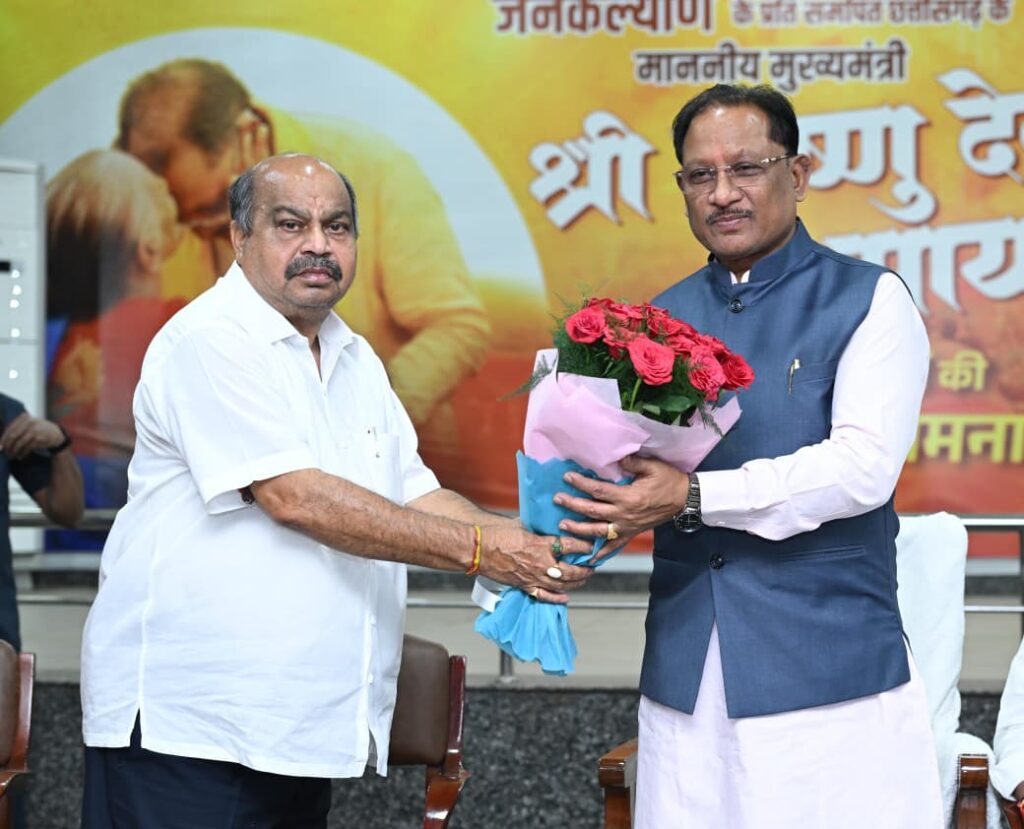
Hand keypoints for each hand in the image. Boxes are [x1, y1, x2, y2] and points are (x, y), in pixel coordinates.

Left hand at [0, 413, 65, 459]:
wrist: (56, 433)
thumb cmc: (38, 429)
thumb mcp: (28, 424)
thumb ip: (17, 428)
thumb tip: (2, 441)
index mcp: (24, 417)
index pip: (10, 428)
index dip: (3, 438)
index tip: (0, 446)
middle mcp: (29, 422)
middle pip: (13, 435)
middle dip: (7, 445)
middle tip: (4, 452)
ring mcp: (35, 430)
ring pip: (19, 442)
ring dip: (14, 451)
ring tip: (11, 456)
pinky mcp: (39, 438)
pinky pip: (27, 447)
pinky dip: (23, 453)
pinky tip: (20, 456)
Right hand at [478, 525, 592, 604]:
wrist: (477, 549)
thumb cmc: (496, 534)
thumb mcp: (521, 524)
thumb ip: (536, 526)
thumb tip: (545, 521)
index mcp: (541, 544)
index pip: (571, 546)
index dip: (585, 546)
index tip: (592, 545)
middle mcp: (541, 563)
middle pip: (572, 570)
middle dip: (585, 568)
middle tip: (592, 565)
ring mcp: (533, 577)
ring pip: (562, 585)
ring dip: (576, 582)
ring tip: (583, 578)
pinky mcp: (524, 586)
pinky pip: (544, 596)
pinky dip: (557, 598)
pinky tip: (566, 597)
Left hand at [554, 455, 688, 540]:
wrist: (685, 499)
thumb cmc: (668, 480)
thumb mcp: (653, 466)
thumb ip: (633, 462)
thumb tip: (616, 458)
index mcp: (628, 497)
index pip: (598, 490)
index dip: (581, 484)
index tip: (567, 477)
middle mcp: (625, 514)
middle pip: (593, 511)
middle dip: (573, 505)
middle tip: (557, 499)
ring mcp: (627, 527)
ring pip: (598, 531)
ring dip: (579, 529)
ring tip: (563, 525)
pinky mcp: (631, 533)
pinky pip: (614, 546)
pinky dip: (601, 553)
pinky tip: (588, 558)